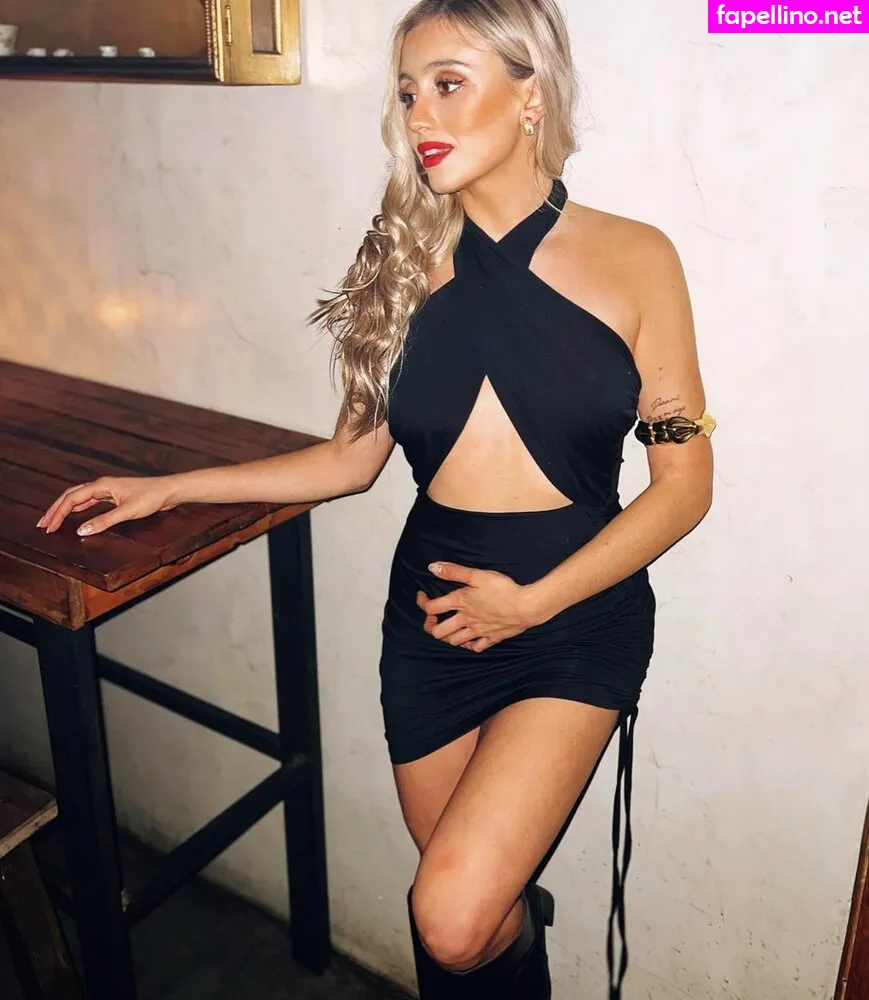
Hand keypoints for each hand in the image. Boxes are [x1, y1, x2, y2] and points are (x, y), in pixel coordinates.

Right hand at [36, 475, 177, 536]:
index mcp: (102, 486)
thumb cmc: (151, 497)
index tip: (48, 527)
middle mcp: (102, 485)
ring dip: (65, 509)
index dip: (58, 513)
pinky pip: (90, 501)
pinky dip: (79, 508)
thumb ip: (104, 521)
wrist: (169, 490)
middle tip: (42, 525)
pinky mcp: (114, 496)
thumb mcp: (127, 512)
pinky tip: (74, 516)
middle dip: (55, 510)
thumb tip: (81, 531)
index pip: (71, 499)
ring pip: (79, 498)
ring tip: (53, 521)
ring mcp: (108, 490)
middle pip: (71, 496)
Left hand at [415, 561, 539, 652]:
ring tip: (450, 628)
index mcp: (460, 603)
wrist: (526, 606)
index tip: (422, 596)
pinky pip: (475, 648)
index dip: (422, 602)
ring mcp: (478, 631)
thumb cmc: (503, 589)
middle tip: (433, 619)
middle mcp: (466, 620)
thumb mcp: (477, 575)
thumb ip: (454, 571)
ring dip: (448, 636)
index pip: (431, 608)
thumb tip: (432, 567)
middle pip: (438, 632)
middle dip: (431, 626)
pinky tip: (470, 638)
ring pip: (455, 642)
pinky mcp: (492, 638)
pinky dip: (470, 645)